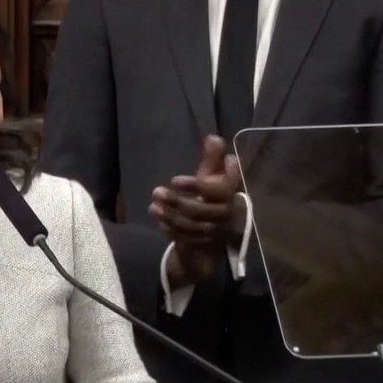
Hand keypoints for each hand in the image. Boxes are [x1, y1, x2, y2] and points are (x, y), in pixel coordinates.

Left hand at [150, 136, 246, 286]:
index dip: (196, 186)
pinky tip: (159, 221)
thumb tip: (213, 137)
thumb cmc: (211, 196)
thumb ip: (212, 158)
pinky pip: (187, 240)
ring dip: (170, 217)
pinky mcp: (205, 244)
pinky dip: (171, 231)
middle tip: (156, 192)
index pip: (218, 190)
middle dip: (177, 202)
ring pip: (193, 227)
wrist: (214, 228)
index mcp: (229, 194)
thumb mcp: (211, 176)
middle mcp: (226, 214)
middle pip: (202, 211)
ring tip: (153, 207)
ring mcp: (215, 231)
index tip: (174, 180)